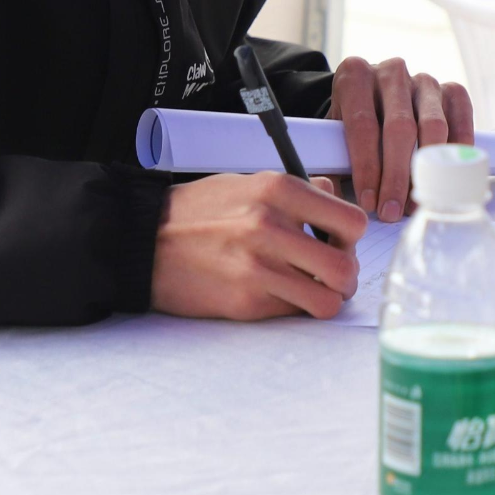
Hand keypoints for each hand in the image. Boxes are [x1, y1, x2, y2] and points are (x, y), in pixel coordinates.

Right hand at [152, 171, 367, 319]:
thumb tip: (333, 194)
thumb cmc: (197, 211)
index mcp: (278, 190)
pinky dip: (293, 308)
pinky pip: (293, 313)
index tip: (338, 242)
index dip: (351, 238)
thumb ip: (295, 190)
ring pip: (327, 301)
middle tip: (330, 274)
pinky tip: (274, 293)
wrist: (142, 239)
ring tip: (308, 290)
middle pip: (346, 268)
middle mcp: (271, 227)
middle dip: (346, 276)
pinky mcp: (245, 301)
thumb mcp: (247, 182)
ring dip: (324, 299)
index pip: (352, 222)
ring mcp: (258, 268)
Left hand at [332, 55, 476, 222]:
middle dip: (397, 176)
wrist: (376, 99)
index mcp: (355, 76)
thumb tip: (336, 201)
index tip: (369, 201)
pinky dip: (458, 153)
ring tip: (418, 203)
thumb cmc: (352, 126)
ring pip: (433, 127)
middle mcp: (391, 72)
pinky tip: (449, 180)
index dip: (367, 167)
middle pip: (400, 128)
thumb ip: (330, 163)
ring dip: (428, 170)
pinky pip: (461, 121)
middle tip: (393, 211)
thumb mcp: (332, 136)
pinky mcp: (451, 90)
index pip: (362, 125)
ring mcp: (424, 81)